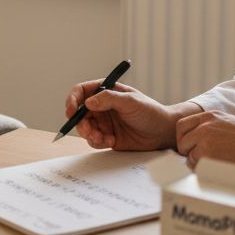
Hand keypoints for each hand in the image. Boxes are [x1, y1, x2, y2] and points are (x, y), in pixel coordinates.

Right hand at [64, 80, 192, 150]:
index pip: (81, 92)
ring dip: (90, 134)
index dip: (72, 100)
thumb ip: (109, 99)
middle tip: (89, 131)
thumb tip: (88, 101)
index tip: (71, 111)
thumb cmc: (150, 112)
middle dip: (81, 123)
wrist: (163, 132)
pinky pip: (94, 140)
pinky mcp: (107, 136)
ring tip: (103, 138)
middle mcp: (102, 106)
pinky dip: (98, 142)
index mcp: (106, 91)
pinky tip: (111, 141)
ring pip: (85, 128)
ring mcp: (104, 122)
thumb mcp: (131, 101)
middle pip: (79, 113)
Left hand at [175, 109, 234, 171]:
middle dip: (188, 152)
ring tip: (217, 164)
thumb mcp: (229, 123)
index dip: (185, 139)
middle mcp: (204, 125)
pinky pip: (196, 167)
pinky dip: (204, 171)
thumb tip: (197, 141)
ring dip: (198, 163)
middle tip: (201, 159)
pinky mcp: (208, 155)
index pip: (182, 126)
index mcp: (210, 116)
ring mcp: (204, 139)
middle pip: (181, 141)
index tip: (191, 147)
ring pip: (188, 156)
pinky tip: (220, 169)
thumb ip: (211, 128)